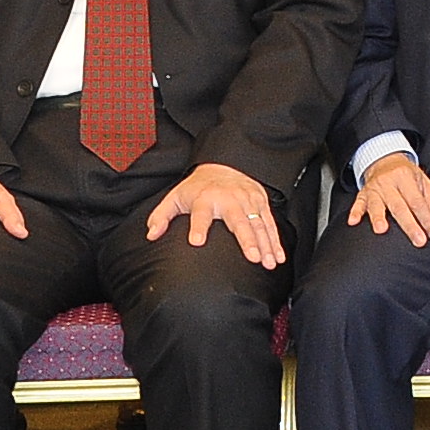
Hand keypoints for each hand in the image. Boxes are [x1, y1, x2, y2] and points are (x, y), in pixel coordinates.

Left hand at [147, 161, 287, 268]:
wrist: (224, 165)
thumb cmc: (197, 187)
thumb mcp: (175, 197)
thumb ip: (161, 216)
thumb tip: (151, 235)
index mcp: (205, 198)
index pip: (201, 213)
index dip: (199, 226)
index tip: (196, 241)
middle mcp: (228, 199)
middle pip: (239, 221)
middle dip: (247, 240)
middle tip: (253, 258)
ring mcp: (247, 201)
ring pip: (259, 225)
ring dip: (266, 244)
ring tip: (269, 264)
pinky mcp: (261, 203)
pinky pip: (270, 224)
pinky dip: (276, 241)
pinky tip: (278, 257)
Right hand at [348, 152, 429, 244]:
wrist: (385, 160)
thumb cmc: (406, 175)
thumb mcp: (424, 183)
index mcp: (406, 178)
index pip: (418, 202)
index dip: (426, 219)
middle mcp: (389, 183)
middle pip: (399, 206)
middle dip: (409, 225)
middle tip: (418, 240)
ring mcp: (374, 188)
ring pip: (376, 205)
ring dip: (378, 218)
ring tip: (381, 230)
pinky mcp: (363, 194)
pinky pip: (358, 203)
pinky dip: (355, 213)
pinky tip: (353, 222)